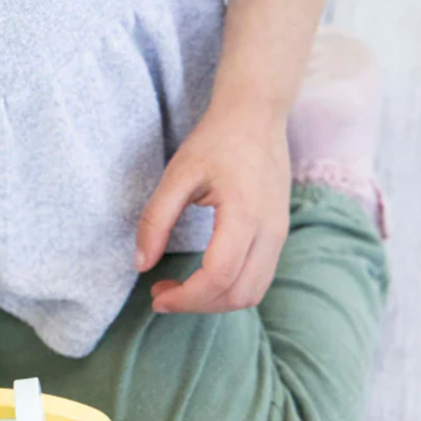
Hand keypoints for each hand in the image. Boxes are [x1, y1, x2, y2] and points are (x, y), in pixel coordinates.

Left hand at [134, 98, 290, 313]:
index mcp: (245, 214)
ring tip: (180, 289)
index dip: (185, 297)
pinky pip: (259, 279)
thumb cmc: (214, 142)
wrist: (256, 116)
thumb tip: (141, 265)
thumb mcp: (176, 175)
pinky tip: (201, 277)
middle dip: (197, 304)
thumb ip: (155, 221)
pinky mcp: (278, 234)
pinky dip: (229, 289)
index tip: (155, 296)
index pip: (218, 276)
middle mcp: (270, 230)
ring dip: (214, 301)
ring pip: (252, 293)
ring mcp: (279, 234)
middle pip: (238, 294)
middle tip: (162, 294)